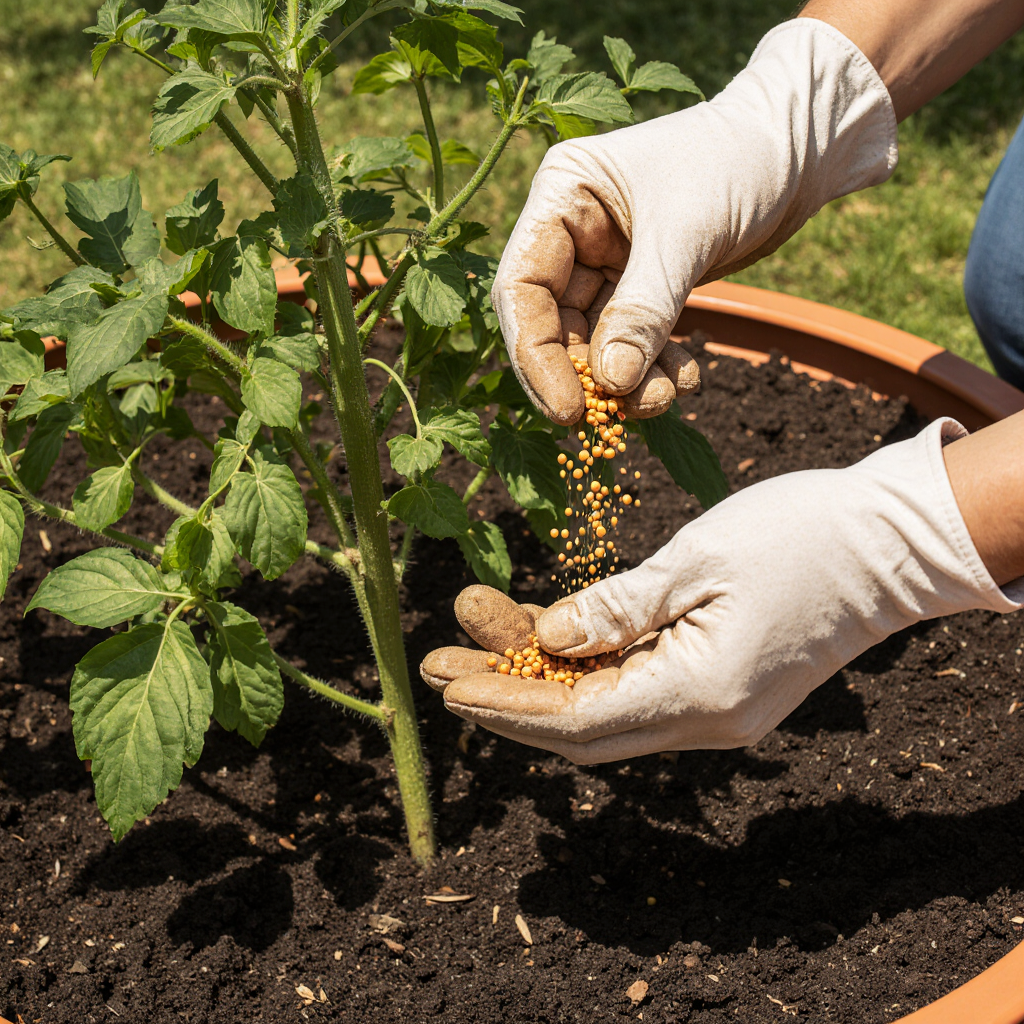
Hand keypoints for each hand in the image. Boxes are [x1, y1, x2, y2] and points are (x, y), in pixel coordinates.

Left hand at [429, 422, 1019, 762]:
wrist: (889, 545)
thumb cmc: (800, 535)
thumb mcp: (697, 560)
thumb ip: (618, 608)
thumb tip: (548, 638)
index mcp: (700, 694)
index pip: (576, 719)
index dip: (506, 703)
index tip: (448, 682)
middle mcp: (704, 721)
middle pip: (580, 726)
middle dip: (506, 695)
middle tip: (441, 664)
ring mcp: (713, 710)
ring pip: (602, 707)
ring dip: (538, 675)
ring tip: (477, 630)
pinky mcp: (716, 688)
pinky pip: (633, 688)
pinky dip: (583, 666)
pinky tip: (540, 632)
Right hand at [492, 17, 896, 424]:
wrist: (797, 150)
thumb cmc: (737, 161)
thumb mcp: (686, 235)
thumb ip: (644, 311)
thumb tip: (611, 385)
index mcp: (562, 194)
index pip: (523, 288)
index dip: (537, 355)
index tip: (567, 410)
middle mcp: (571, 231)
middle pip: (553, 324)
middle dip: (588, 375)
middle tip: (614, 419)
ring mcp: (604, 261)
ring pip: (597, 341)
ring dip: (628, 380)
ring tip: (664, 400)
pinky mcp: (639, 284)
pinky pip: (633, 340)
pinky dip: (655, 368)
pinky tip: (685, 379)